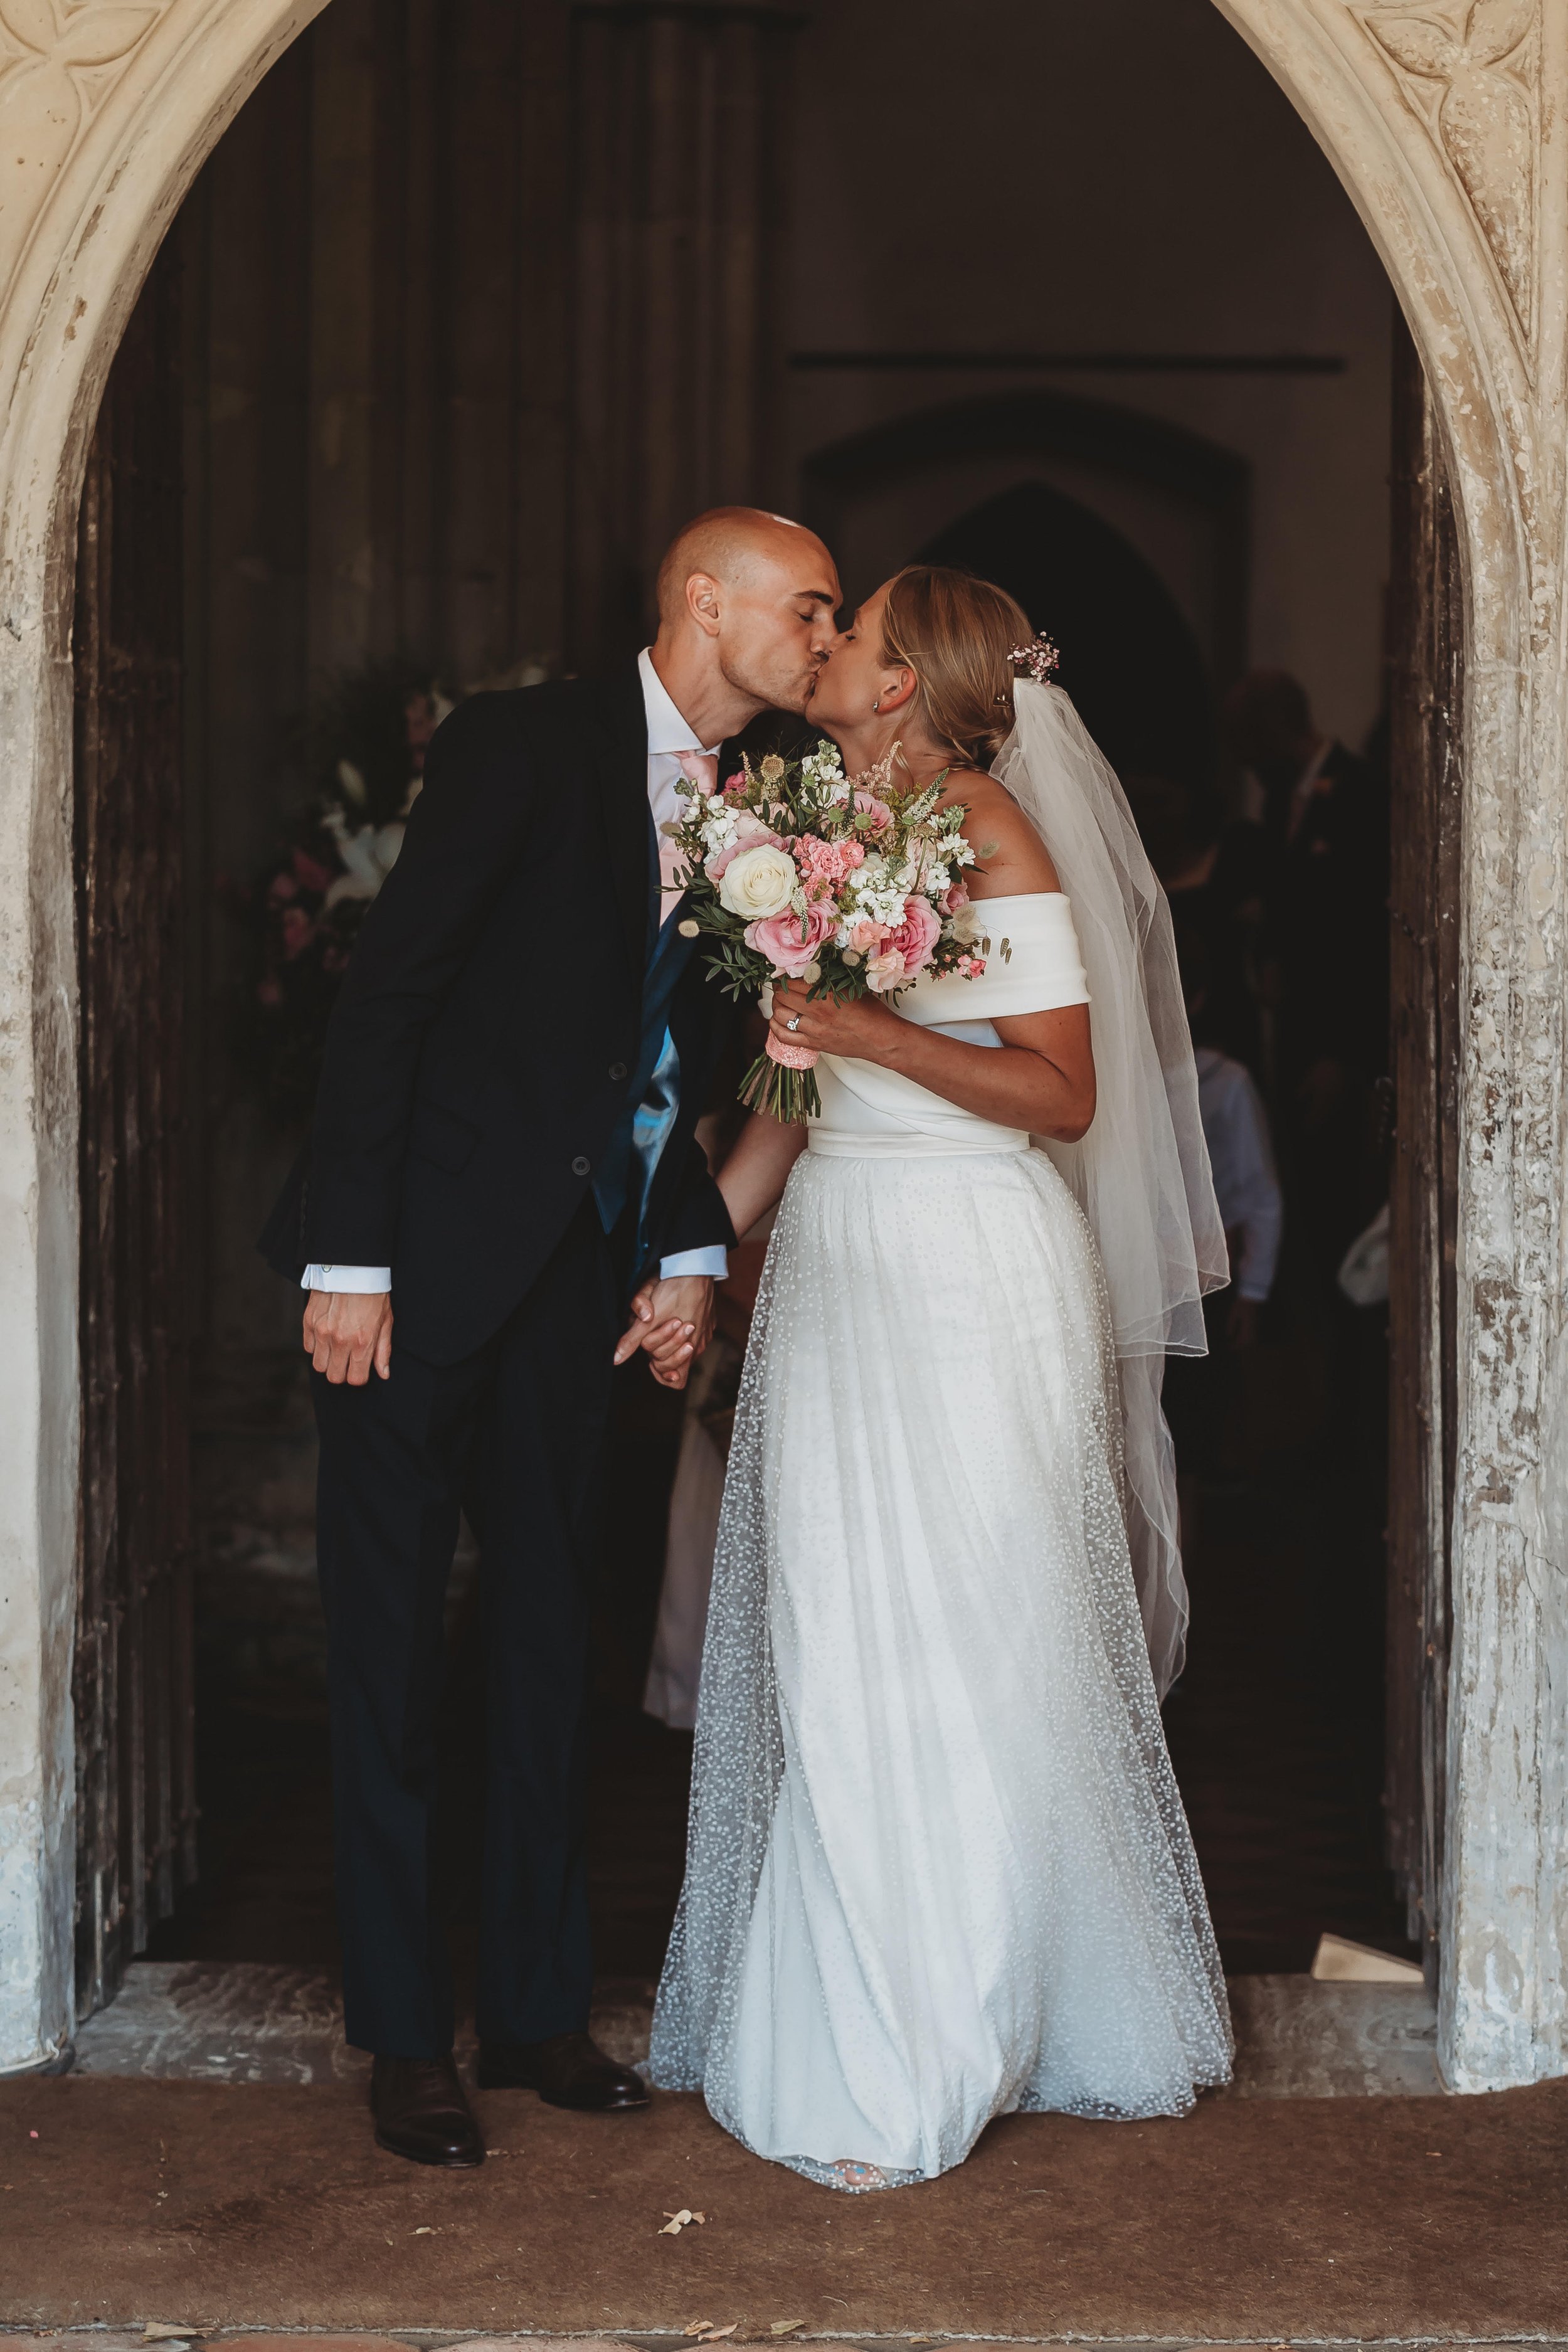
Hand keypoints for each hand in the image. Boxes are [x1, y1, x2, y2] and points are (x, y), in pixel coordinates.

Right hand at [304, 1288, 392, 1384]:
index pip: (355, 1379)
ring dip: (327, 1361)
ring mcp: (322, 1332)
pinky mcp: (309, 1322)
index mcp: (362, 1342)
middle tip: (348, 1360)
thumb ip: (383, 1350)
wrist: (352, 1267)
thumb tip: (383, 1374)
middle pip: (334, 1377)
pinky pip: (308, 1348)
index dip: (358, 1376)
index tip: (360, 1368)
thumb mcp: (386, 1321)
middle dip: (342, 1372)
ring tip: (336, 1348)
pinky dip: (316, 1347)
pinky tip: (326, 1336)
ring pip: (318, 1365)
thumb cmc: (373, 1293)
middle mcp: (340, 1340)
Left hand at [613, 1274, 715, 1389]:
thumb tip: (616, 1358)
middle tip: (656, 1330)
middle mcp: (699, 1346)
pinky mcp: (709, 1324)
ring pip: (685, 1351)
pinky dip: (681, 1333)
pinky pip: (694, 1338)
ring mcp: (706, 1335)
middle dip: (660, 1350)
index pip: (673, 1378)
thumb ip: (633, 1340)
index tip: (650, 1357)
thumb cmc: (672, 1291)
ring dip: (671, 1341)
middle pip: (675, 1364)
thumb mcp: (648, 1318)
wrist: (695, 1267)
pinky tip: (676, 1316)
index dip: (658, 1369)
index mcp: (686, 1348)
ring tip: (666, 1321)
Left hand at [770, 976, 903, 1063]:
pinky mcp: (814, 1045)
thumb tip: (812, 971)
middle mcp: (817, 1013)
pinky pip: (784, 1037)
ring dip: (776, 1006)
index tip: (785, 973)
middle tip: (782, 986)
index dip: (785, 976)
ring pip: (780, 1015)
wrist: (881, 1039)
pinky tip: (778, 1020)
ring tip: (780, 1001)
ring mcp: (814, 1031)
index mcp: (827, 995)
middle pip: (782, 997)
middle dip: (779, 989)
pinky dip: (776, 1027)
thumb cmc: (872, 1014)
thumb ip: (830, 981)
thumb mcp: (852, 989)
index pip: (793, 982)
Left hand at [1227, 1295, 1258, 1350]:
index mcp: (1247, 1327)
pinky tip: (1243, 1337)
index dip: (1235, 1346)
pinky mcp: (1258, 1324)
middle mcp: (1253, 1329)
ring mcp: (1257, 1327)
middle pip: (1248, 1343)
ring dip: (1245, 1344)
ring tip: (1237, 1343)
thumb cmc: (1241, 1304)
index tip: (1229, 1347)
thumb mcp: (1233, 1314)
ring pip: (1253, 1340)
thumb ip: (1231, 1325)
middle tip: (1232, 1346)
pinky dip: (1249, 1338)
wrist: (1252, 1296)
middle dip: (1240, 1347)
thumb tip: (1229, 1335)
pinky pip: (1254, 1335)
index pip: (1241, 1341)